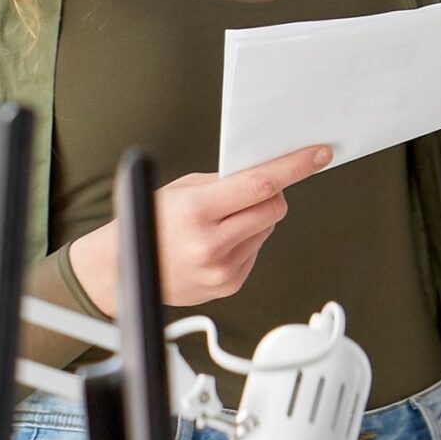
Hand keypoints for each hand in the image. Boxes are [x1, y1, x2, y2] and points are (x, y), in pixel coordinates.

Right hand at [66, 144, 332, 313]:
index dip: (294, 167)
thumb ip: (224, 182)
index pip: (259, 184)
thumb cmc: (151, 223)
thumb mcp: (181, 190)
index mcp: (197, 212)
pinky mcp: (230, 284)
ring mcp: (223, 269)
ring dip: (255, 218)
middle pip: (273, 208)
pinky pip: (256, 250)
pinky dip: (246, 239)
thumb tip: (266, 172)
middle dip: (270, 194)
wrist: (122, 271)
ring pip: (267, 228)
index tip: (318, 155)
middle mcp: (211, 244)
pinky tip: (218, 242)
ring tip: (219, 222)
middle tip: (249, 190)